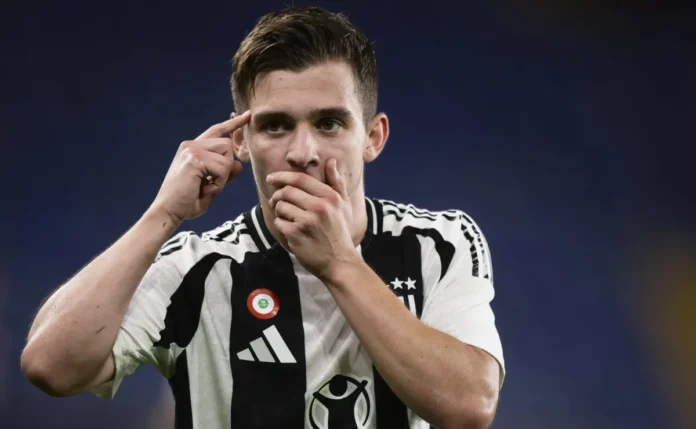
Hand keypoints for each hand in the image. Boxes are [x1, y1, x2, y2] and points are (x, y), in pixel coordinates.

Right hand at [149, 111, 250, 225]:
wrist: (168, 211)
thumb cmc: (186, 201)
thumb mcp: (211, 186)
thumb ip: (225, 174)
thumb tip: (239, 164)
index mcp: (192, 148)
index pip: (217, 131)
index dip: (233, 124)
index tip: (247, 115)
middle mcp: (191, 145)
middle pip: (227, 145)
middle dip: (227, 166)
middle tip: (212, 183)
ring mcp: (192, 150)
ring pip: (227, 156)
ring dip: (223, 176)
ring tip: (207, 187)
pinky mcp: (194, 159)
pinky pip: (223, 168)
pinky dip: (219, 183)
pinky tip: (204, 189)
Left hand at [268, 159, 359, 279]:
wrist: (340, 262)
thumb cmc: (340, 232)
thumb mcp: (344, 205)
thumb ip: (336, 182)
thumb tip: (330, 160)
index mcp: (330, 197)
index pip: (300, 179)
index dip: (283, 176)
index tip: (271, 178)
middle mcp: (319, 207)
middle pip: (287, 191)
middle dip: (277, 194)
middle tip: (276, 200)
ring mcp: (307, 221)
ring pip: (281, 206)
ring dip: (279, 211)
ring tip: (286, 216)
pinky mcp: (296, 235)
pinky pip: (279, 222)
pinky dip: (281, 225)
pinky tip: (289, 230)